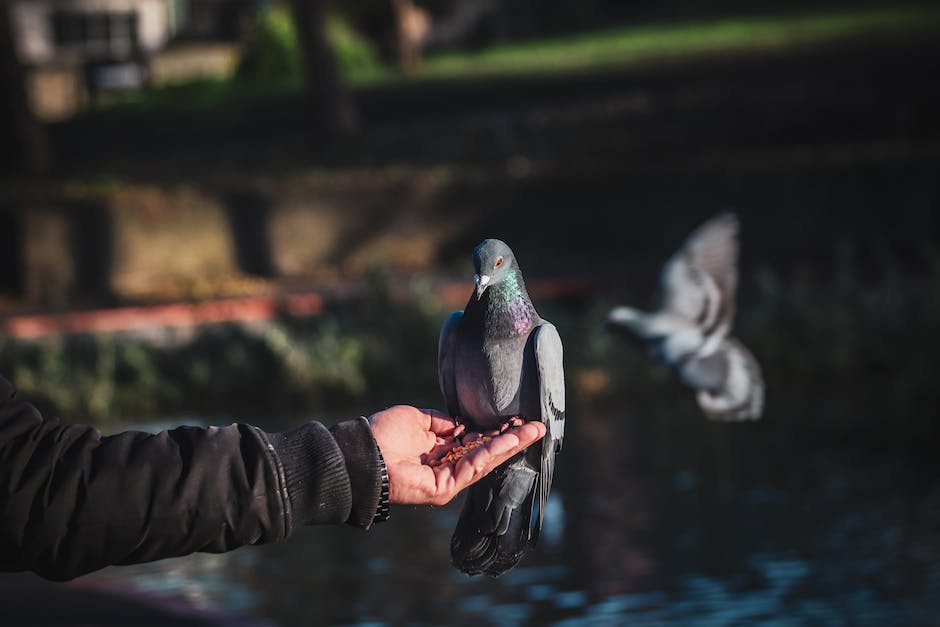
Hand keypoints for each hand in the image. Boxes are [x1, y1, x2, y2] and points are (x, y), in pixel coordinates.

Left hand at [368, 405, 545, 506]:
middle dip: (512, 440)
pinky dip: (491, 453)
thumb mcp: (416, 418)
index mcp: (439, 450)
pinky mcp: (444, 488)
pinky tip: (508, 440)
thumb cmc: (382, 434)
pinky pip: (473, 468)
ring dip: (509, 445)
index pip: (475, 442)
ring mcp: (447, 479)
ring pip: (484, 461)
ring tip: (531, 431)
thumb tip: (460, 422)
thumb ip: (440, 422)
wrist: (362, 453)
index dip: (495, 430)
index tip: (516, 419)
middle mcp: (446, 466)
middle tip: (537, 427)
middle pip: (486, 453)